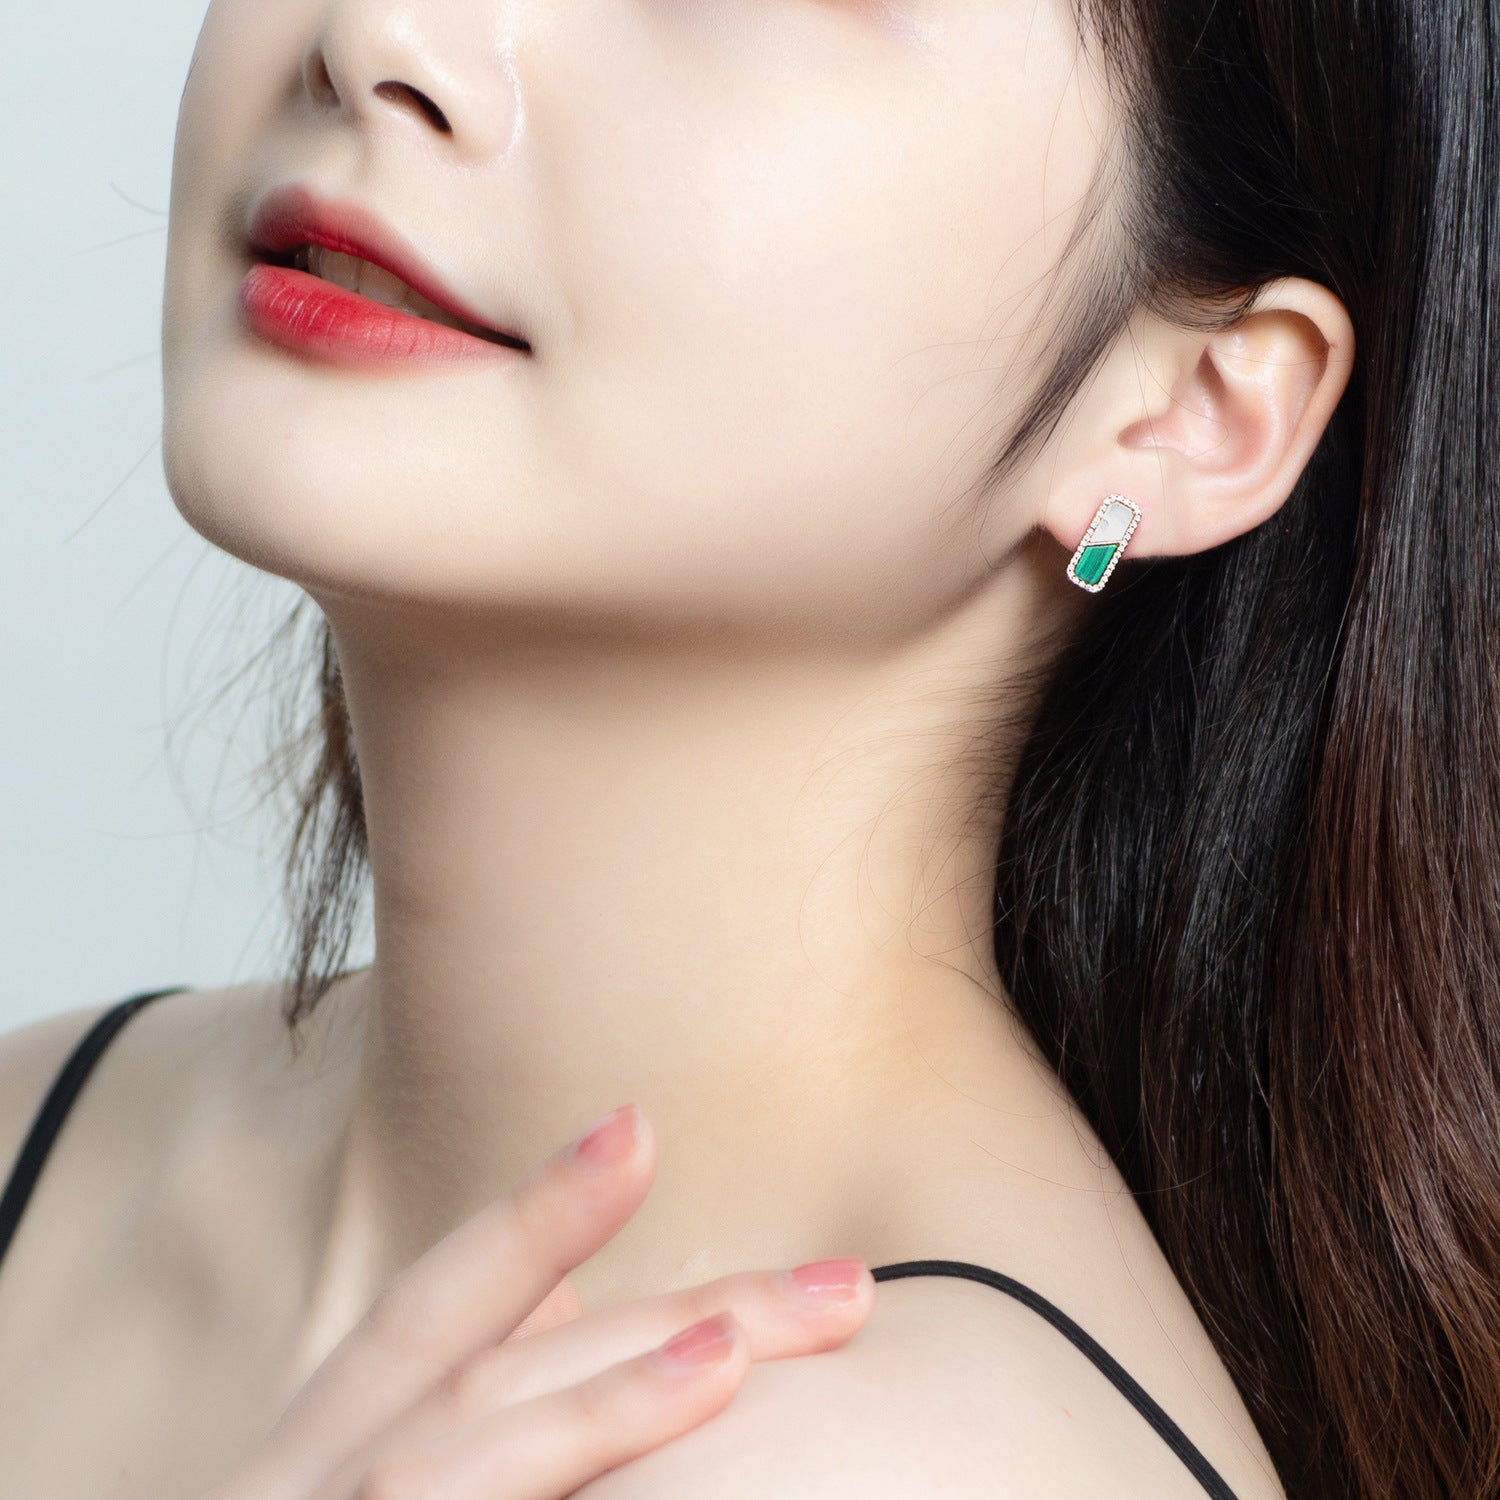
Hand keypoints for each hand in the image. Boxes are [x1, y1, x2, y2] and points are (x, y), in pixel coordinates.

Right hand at [205, 1103, 874, 1498]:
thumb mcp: (336, 1483)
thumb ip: (452, 1392)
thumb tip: (580, 1299)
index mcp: (314, 1449)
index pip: (432, 1308)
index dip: (534, 1215)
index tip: (637, 1127)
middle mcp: (307, 1491)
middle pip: (495, 1376)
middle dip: (667, 1318)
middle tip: (841, 1283)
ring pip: (460, 1467)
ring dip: (604, 1408)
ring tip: (734, 1353)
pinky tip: (688, 1477)